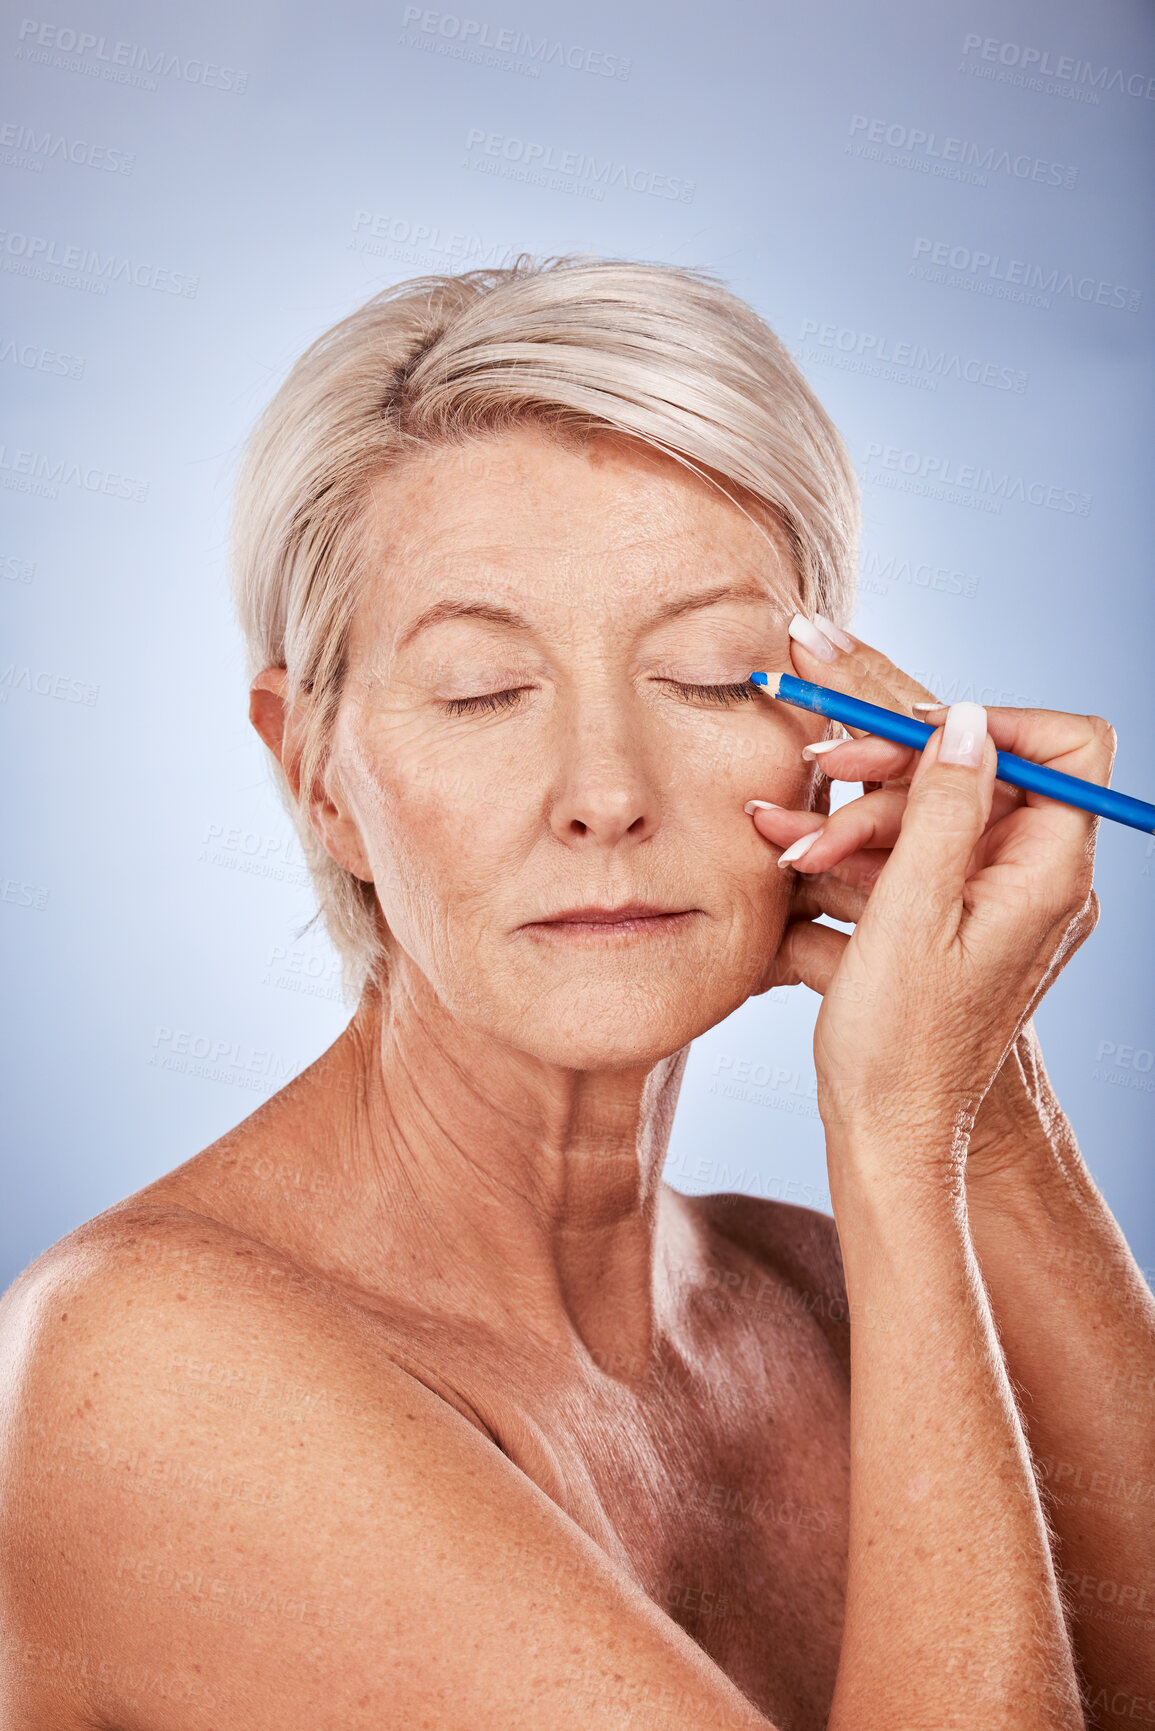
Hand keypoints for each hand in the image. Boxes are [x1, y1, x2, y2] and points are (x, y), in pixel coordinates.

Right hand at [748, 620, 1112, 1186]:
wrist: (886, 1130)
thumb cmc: (902, 1045)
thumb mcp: (913, 913)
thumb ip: (945, 810)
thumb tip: (966, 722)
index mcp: (1048, 874)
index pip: (1066, 749)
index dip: (995, 725)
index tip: (914, 733)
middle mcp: (1034, 878)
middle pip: (981, 772)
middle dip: (894, 768)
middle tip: (821, 764)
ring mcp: (993, 897)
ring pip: (934, 810)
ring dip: (857, 816)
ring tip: (789, 839)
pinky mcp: (951, 916)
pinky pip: (911, 854)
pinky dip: (855, 849)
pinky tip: (795, 852)